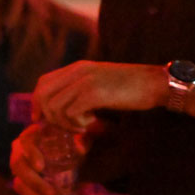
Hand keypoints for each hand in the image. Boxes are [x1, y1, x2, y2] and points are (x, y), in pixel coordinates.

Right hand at [9, 122, 74, 194]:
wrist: (74, 154)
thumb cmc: (74, 141)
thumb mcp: (81, 138)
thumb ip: (83, 140)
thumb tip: (81, 149)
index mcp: (32, 136)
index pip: (25, 143)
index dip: (30, 154)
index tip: (40, 167)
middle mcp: (21, 152)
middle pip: (18, 166)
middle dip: (34, 183)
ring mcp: (22, 169)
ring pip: (20, 185)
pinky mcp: (25, 184)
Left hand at [32, 60, 163, 129]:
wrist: (156, 83)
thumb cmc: (130, 87)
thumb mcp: (99, 83)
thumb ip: (79, 90)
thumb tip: (59, 110)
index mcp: (77, 68)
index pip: (43, 83)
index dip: (37, 102)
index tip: (40, 119)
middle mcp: (77, 71)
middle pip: (43, 95)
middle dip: (47, 115)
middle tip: (64, 126)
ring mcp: (85, 81)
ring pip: (54, 107)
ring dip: (65, 123)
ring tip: (82, 126)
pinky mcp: (95, 93)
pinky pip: (71, 113)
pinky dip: (77, 124)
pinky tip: (91, 124)